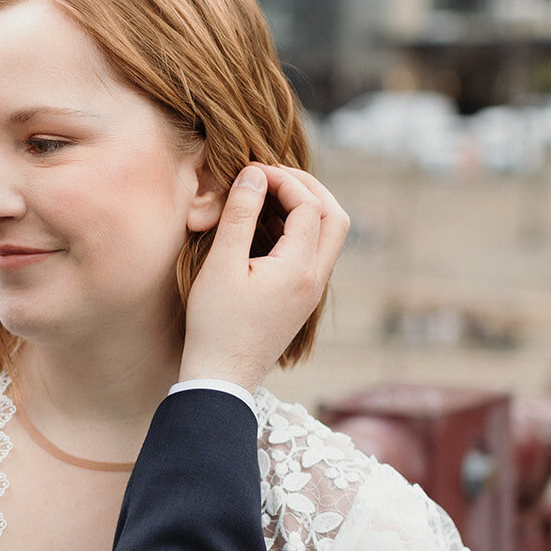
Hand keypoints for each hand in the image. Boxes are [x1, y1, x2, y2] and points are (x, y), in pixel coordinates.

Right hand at [179, 165, 347, 391]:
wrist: (222, 379)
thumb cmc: (215, 325)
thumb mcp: (222, 265)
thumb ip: (240, 215)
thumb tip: (254, 174)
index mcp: (299, 268)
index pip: (308, 205)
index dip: (284, 179)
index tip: (252, 171)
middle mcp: (315, 279)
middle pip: (335, 217)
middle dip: (308, 187)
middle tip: (274, 175)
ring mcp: (312, 292)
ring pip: (330, 236)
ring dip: (309, 208)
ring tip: (272, 195)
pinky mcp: (303, 301)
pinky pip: (316, 254)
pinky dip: (302, 229)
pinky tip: (271, 226)